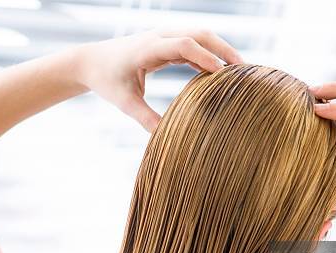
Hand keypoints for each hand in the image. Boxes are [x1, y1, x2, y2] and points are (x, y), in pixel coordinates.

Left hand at [74, 30, 243, 131]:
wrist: (91, 61)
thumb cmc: (106, 80)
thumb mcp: (125, 102)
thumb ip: (146, 118)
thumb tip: (166, 136)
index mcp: (148, 48)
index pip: (183, 45)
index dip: (205, 57)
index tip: (223, 74)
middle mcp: (158, 37)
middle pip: (199, 33)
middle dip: (223, 49)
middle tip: (244, 68)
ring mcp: (163, 37)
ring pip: (199, 35)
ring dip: (220, 49)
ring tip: (239, 70)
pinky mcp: (165, 43)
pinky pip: (192, 44)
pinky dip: (208, 55)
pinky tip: (219, 72)